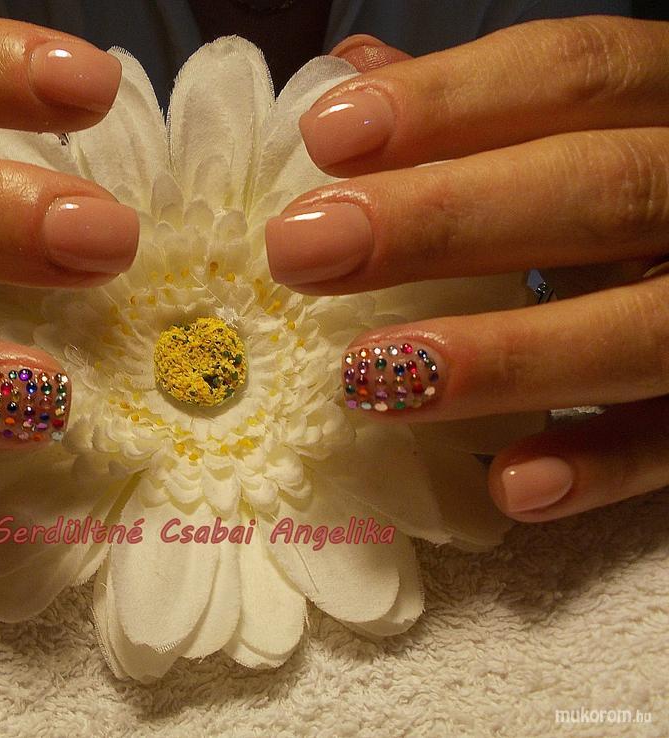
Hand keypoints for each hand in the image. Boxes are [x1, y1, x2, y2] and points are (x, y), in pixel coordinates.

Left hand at [264, 18, 668, 521]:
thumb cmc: (640, 180)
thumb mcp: (589, 122)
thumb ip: (484, 103)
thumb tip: (354, 70)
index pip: (576, 74)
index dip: (450, 101)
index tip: (326, 136)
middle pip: (599, 190)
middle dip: (442, 222)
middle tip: (303, 251)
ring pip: (643, 327)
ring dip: (503, 354)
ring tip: (365, 374)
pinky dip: (603, 465)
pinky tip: (510, 486)